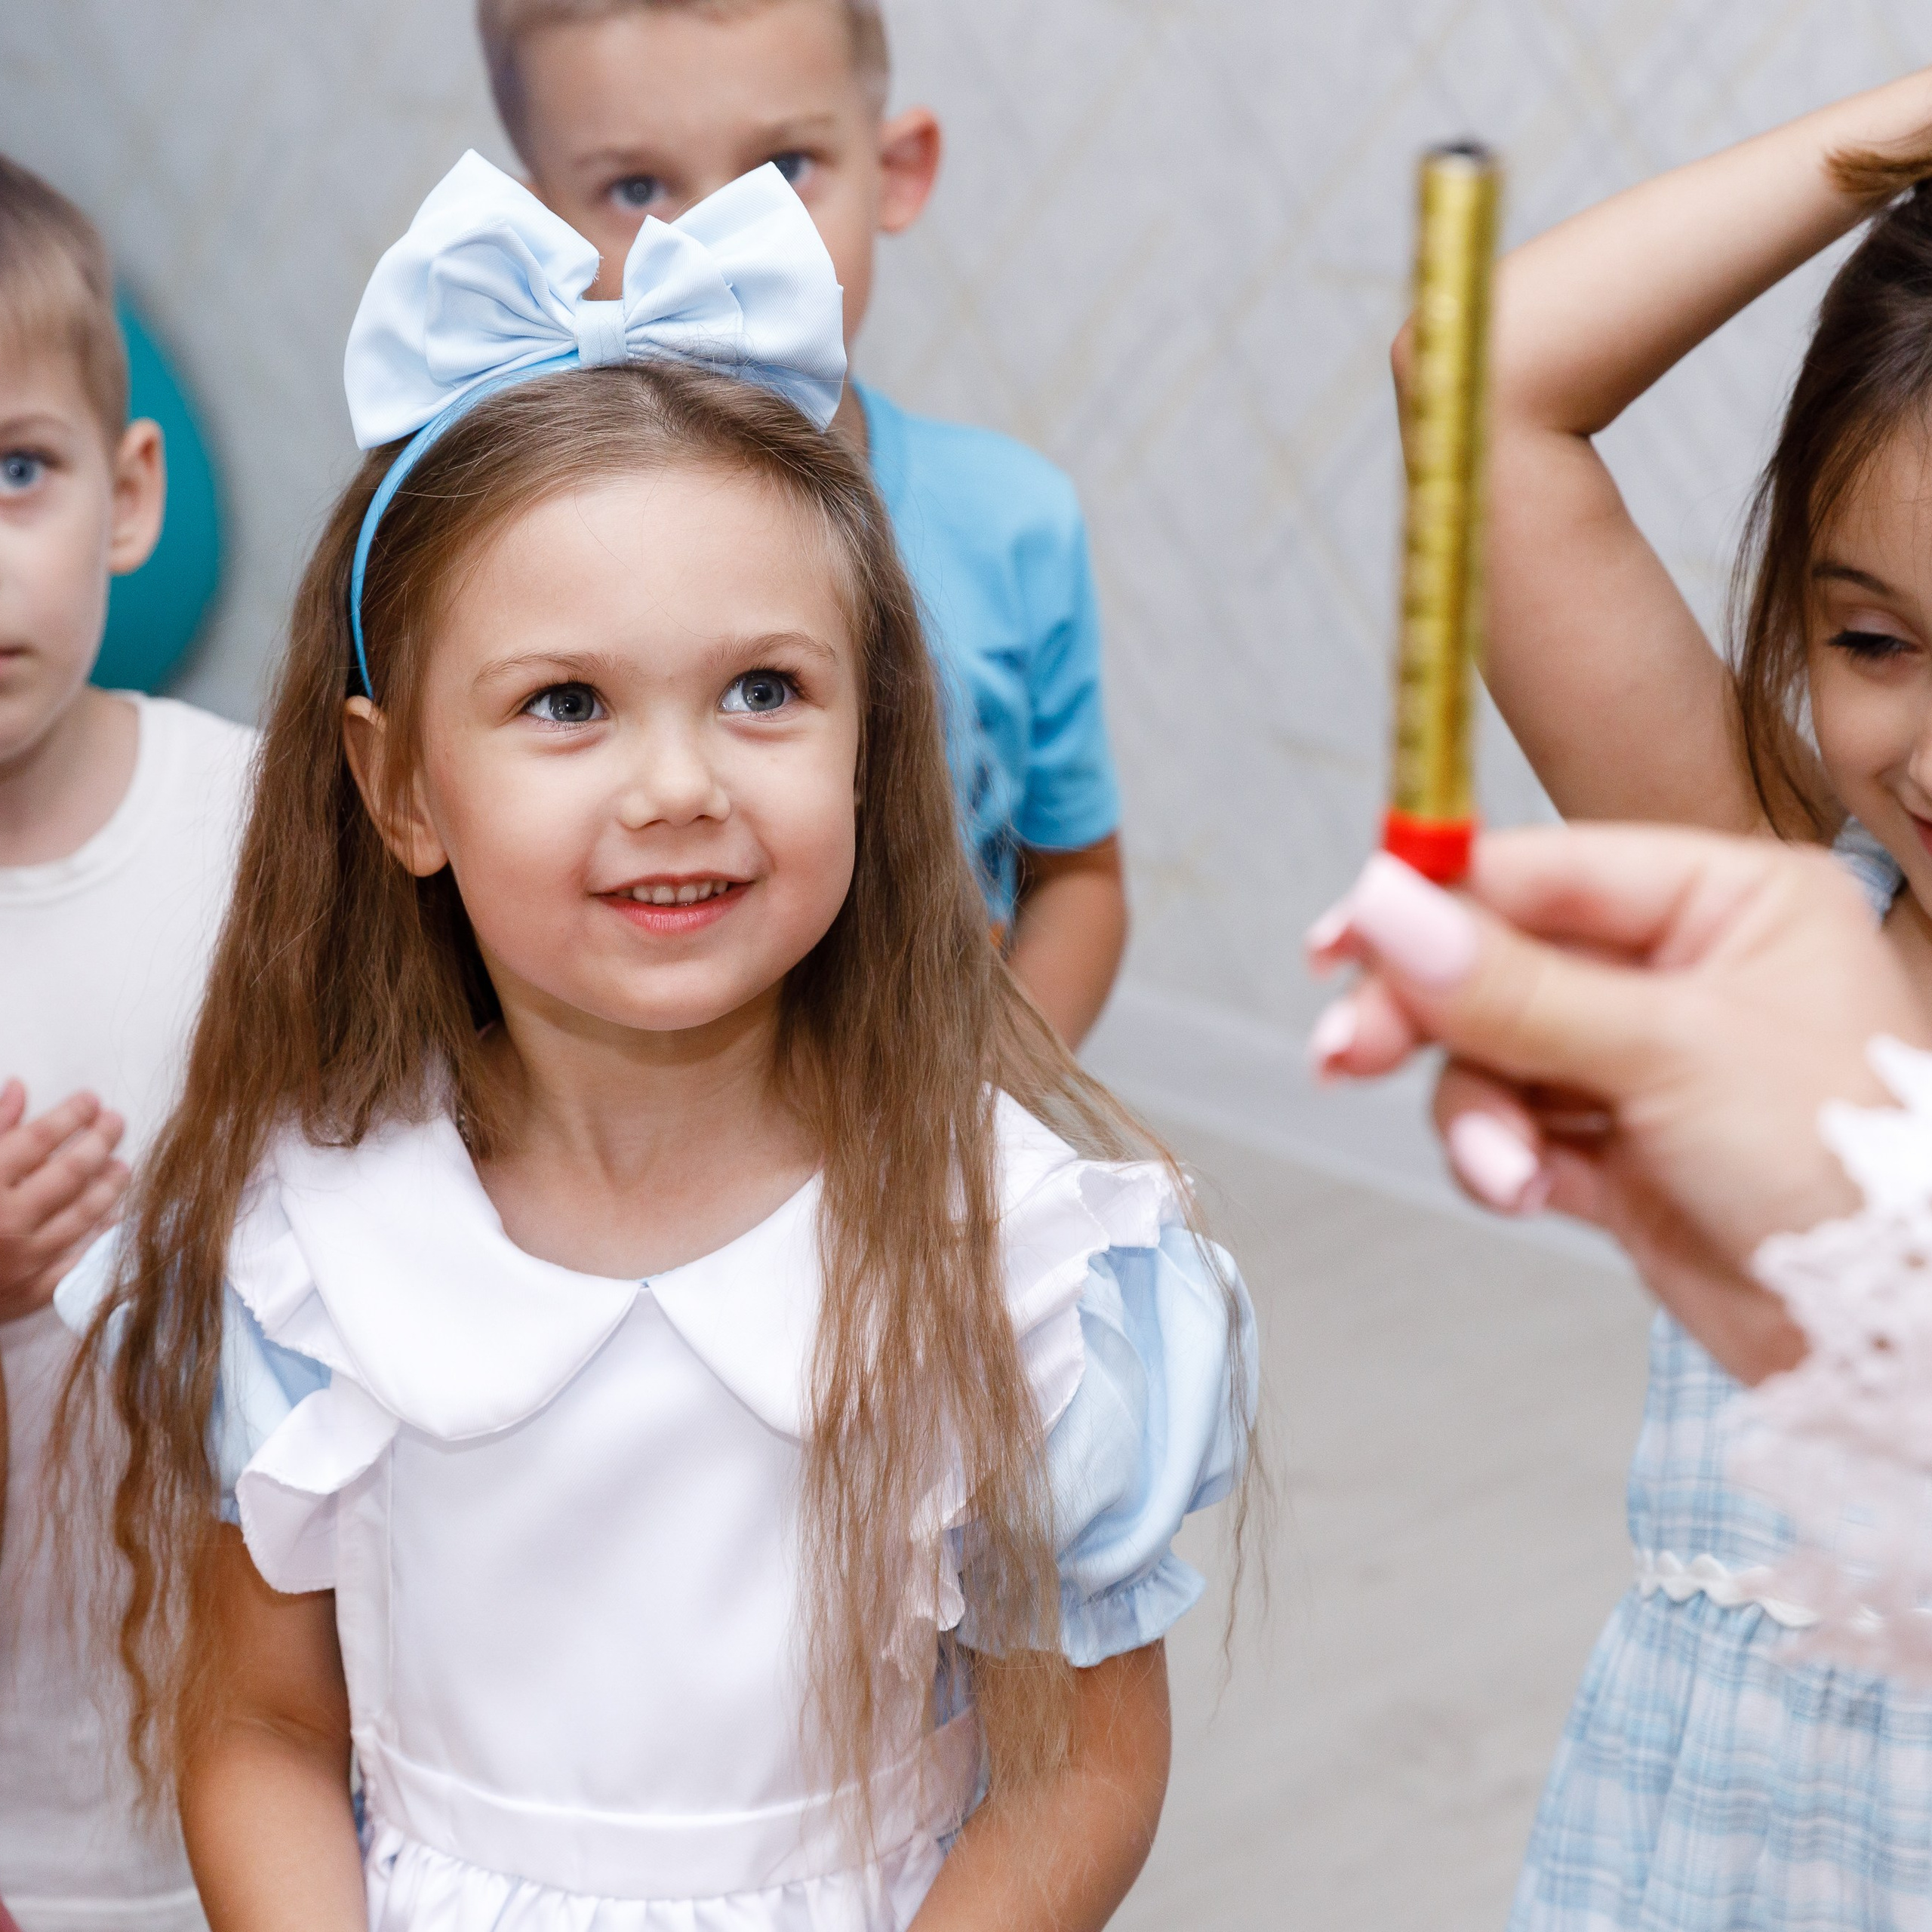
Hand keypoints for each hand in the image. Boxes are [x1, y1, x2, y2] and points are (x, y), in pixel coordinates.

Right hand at [0, 1082, 129, 1320]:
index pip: (37, 1139)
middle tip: (116, 1122)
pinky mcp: (29, 1293)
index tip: (91, 1099)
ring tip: (122, 1165)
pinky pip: (77, 1262)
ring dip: (108, 1187)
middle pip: (69, 1173)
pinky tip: (114, 1217)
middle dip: (99, 1142)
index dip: (69, 1115)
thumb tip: (19, 1088)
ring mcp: (21, 1261)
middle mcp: (5, 1221)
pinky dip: (99, 1237)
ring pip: (82, 1216)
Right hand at [1306, 827, 1929, 1383]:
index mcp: (1727, 902)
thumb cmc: (1853, 1174)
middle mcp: (1684, 972)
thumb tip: (1390, 908)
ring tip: (1507, 1170)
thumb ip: (1514, 983)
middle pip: (1499, 964)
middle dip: (1429, 1017)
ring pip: (1494, 1056)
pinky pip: (1516, 1129)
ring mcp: (1647, 1063)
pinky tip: (1532, 1191)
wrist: (1894, 1340)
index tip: (1346, 936)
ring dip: (1480, 1115)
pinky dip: (1506, 1161)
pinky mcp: (1619, 1148)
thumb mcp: (1671, 1050)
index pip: (1544, 873)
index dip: (1434, 902)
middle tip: (1351, 1050)